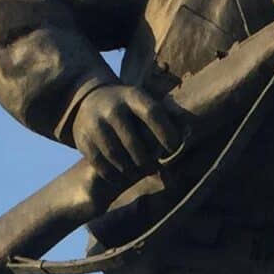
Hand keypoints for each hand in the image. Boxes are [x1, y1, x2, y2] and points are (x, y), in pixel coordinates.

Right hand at [71, 82, 185, 183]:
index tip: (173, 148)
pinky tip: (121, 178)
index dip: (165, 133)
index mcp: (132, 96)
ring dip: (130, 170)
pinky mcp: (83, 140)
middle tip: (153, 168)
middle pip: (134, 142)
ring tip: (138, 174)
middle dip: (146, 160)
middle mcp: (112, 107)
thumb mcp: (144, 102)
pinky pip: (100, 164)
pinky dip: (113, 175)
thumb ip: (167, 115)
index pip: (152, 113)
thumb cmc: (129, 107)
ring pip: (117, 156)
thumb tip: (190, 131)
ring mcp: (95, 124)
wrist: (87, 100)